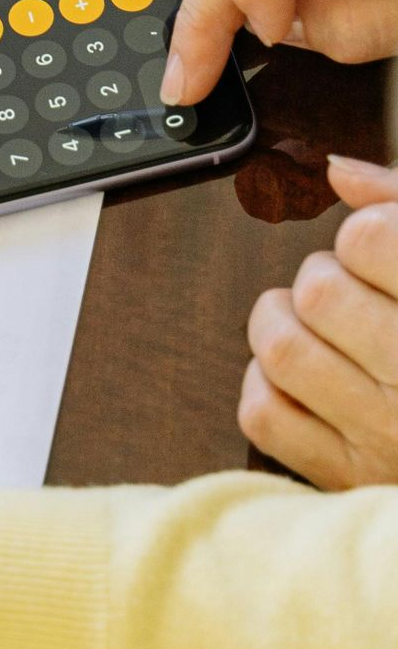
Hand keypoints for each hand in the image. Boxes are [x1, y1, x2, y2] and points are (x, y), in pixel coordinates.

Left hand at [242, 158, 397, 483]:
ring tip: (319, 325)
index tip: (385, 252)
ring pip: (280, 345)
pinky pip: (263, 413)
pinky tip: (304, 375)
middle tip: (358, 291)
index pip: (372, 239)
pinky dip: (268, 383)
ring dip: (285, 320)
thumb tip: (340, 171)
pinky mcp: (348, 477)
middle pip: (320, 287)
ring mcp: (384, 436)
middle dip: (329, 273)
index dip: (371, 234)